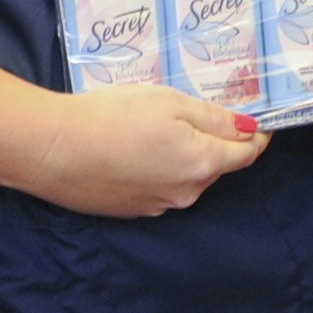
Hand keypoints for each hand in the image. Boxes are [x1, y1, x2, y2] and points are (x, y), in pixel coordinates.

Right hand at [33, 84, 265, 217]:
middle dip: (216, 142)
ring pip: (187, 178)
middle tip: (198, 111)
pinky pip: (161, 187)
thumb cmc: (112, 117)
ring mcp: (159, 206)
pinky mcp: (134, 210)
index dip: (257, 135)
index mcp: (202, 163)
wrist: (53, 150)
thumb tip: (250, 130)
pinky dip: (159, 169)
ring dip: (185, 156)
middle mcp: (187, 192)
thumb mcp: (170, 102)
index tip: (259, 119)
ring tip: (159, 127)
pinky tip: (135, 148)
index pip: (246, 154)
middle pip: (217, 166)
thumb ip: (214, 118)